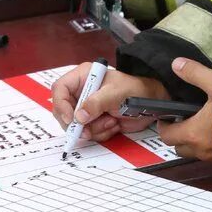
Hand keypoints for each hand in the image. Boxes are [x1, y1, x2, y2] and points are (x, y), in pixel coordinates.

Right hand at [51, 63, 168, 142]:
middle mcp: (82, 92)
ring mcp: (87, 108)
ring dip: (95, 129)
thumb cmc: (135, 89)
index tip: (72, 119)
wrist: (152, 102)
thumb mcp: (115, 93)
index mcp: (83, 77)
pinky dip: (101, 133)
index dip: (61, 105)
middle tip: (90, 130)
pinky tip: (114, 124)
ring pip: (76, 126)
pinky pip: (89, 133)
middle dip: (79, 124)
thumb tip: (79, 117)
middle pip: (63, 112)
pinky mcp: (95, 121)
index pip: (60, 89)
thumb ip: (96, 103)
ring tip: (112, 121)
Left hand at [156, 58, 211, 162]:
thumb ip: (195, 73)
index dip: (164, 126)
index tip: (167, 118)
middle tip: (184, 122)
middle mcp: (201, 149)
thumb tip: (175, 63)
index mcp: (192, 133)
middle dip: (178, 137)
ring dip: (194, 144)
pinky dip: (210, 148)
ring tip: (203, 128)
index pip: (167, 136)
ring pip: (196, 154)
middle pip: (179, 149)